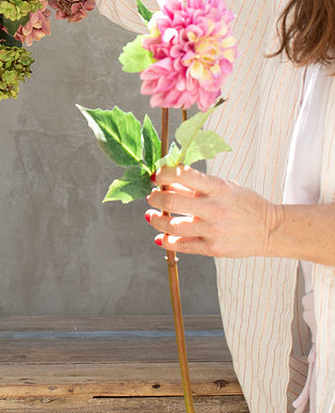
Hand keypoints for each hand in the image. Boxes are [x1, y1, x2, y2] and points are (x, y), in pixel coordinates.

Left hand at [145, 165, 281, 257]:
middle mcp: (215, 209)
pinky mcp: (214, 249)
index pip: (182, 175)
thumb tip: (166, 178)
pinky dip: (166, 241)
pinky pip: (182, 246)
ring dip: (156, 219)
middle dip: (155, 198)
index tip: (156, 176)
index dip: (163, 174)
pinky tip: (160, 237)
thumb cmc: (245, 203)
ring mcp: (214, 231)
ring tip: (151, 215)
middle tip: (152, 197)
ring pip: (172, 226)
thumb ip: (196, 184)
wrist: (271, 229)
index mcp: (218, 188)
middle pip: (171, 202)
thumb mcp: (225, 186)